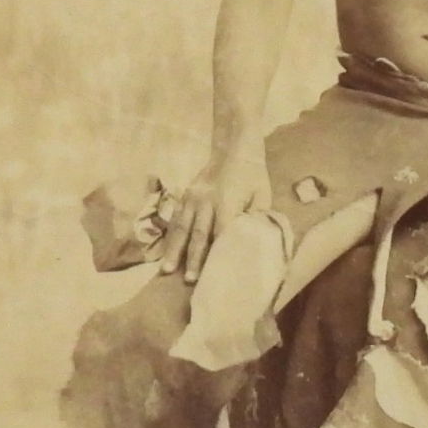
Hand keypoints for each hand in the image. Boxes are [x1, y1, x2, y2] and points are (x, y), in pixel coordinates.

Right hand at [159, 146, 271, 281]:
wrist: (234, 147)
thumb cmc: (253, 175)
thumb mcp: (262, 196)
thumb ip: (256, 219)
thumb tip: (254, 245)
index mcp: (228, 201)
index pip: (222, 232)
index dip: (218, 253)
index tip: (216, 274)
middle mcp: (207, 200)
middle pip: (199, 233)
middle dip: (193, 257)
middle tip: (189, 280)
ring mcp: (193, 197)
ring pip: (182, 227)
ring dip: (175, 250)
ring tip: (167, 270)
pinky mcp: (185, 195)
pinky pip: (176, 218)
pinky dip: (171, 236)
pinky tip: (165, 252)